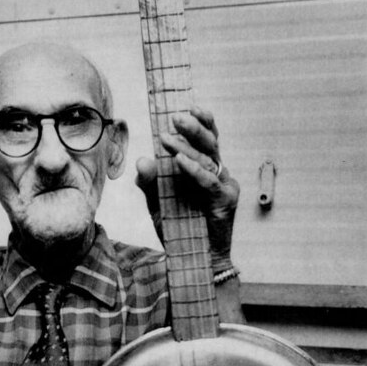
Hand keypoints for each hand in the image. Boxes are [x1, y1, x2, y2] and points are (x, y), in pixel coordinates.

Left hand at [135, 106, 239, 273]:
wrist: (194, 259)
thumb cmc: (179, 230)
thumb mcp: (158, 204)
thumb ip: (150, 183)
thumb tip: (142, 160)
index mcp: (206, 169)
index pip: (207, 139)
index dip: (203, 121)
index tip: (189, 106)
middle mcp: (219, 174)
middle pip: (211, 143)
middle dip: (193, 128)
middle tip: (175, 116)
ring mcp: (224, 187)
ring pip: (208, 159)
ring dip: (186, 147)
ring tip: (167, 139)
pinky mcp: (224, 202)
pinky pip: (209, 182)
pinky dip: (193, 171)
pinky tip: (179, 162)